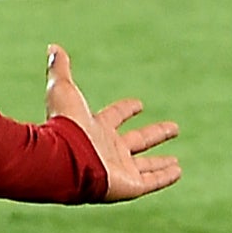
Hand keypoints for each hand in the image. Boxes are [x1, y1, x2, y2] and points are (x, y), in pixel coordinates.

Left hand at [46, 46, 180, 201]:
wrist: (62, 160)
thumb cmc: (63, 125)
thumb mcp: (63, 91)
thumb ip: (60, 69)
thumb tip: (53, 47)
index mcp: (94, 129)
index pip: (115, 117)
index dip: (126, 109)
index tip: (139, 103)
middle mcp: (107, 150)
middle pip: (137, 141)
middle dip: (155, 134)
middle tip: (174, 127)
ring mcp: (118, 169)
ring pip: (145, 166)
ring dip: (160, 163)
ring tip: (177, 161)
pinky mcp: (128, 186)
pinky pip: (151, 182)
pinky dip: (165, 177)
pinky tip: (179, 172)